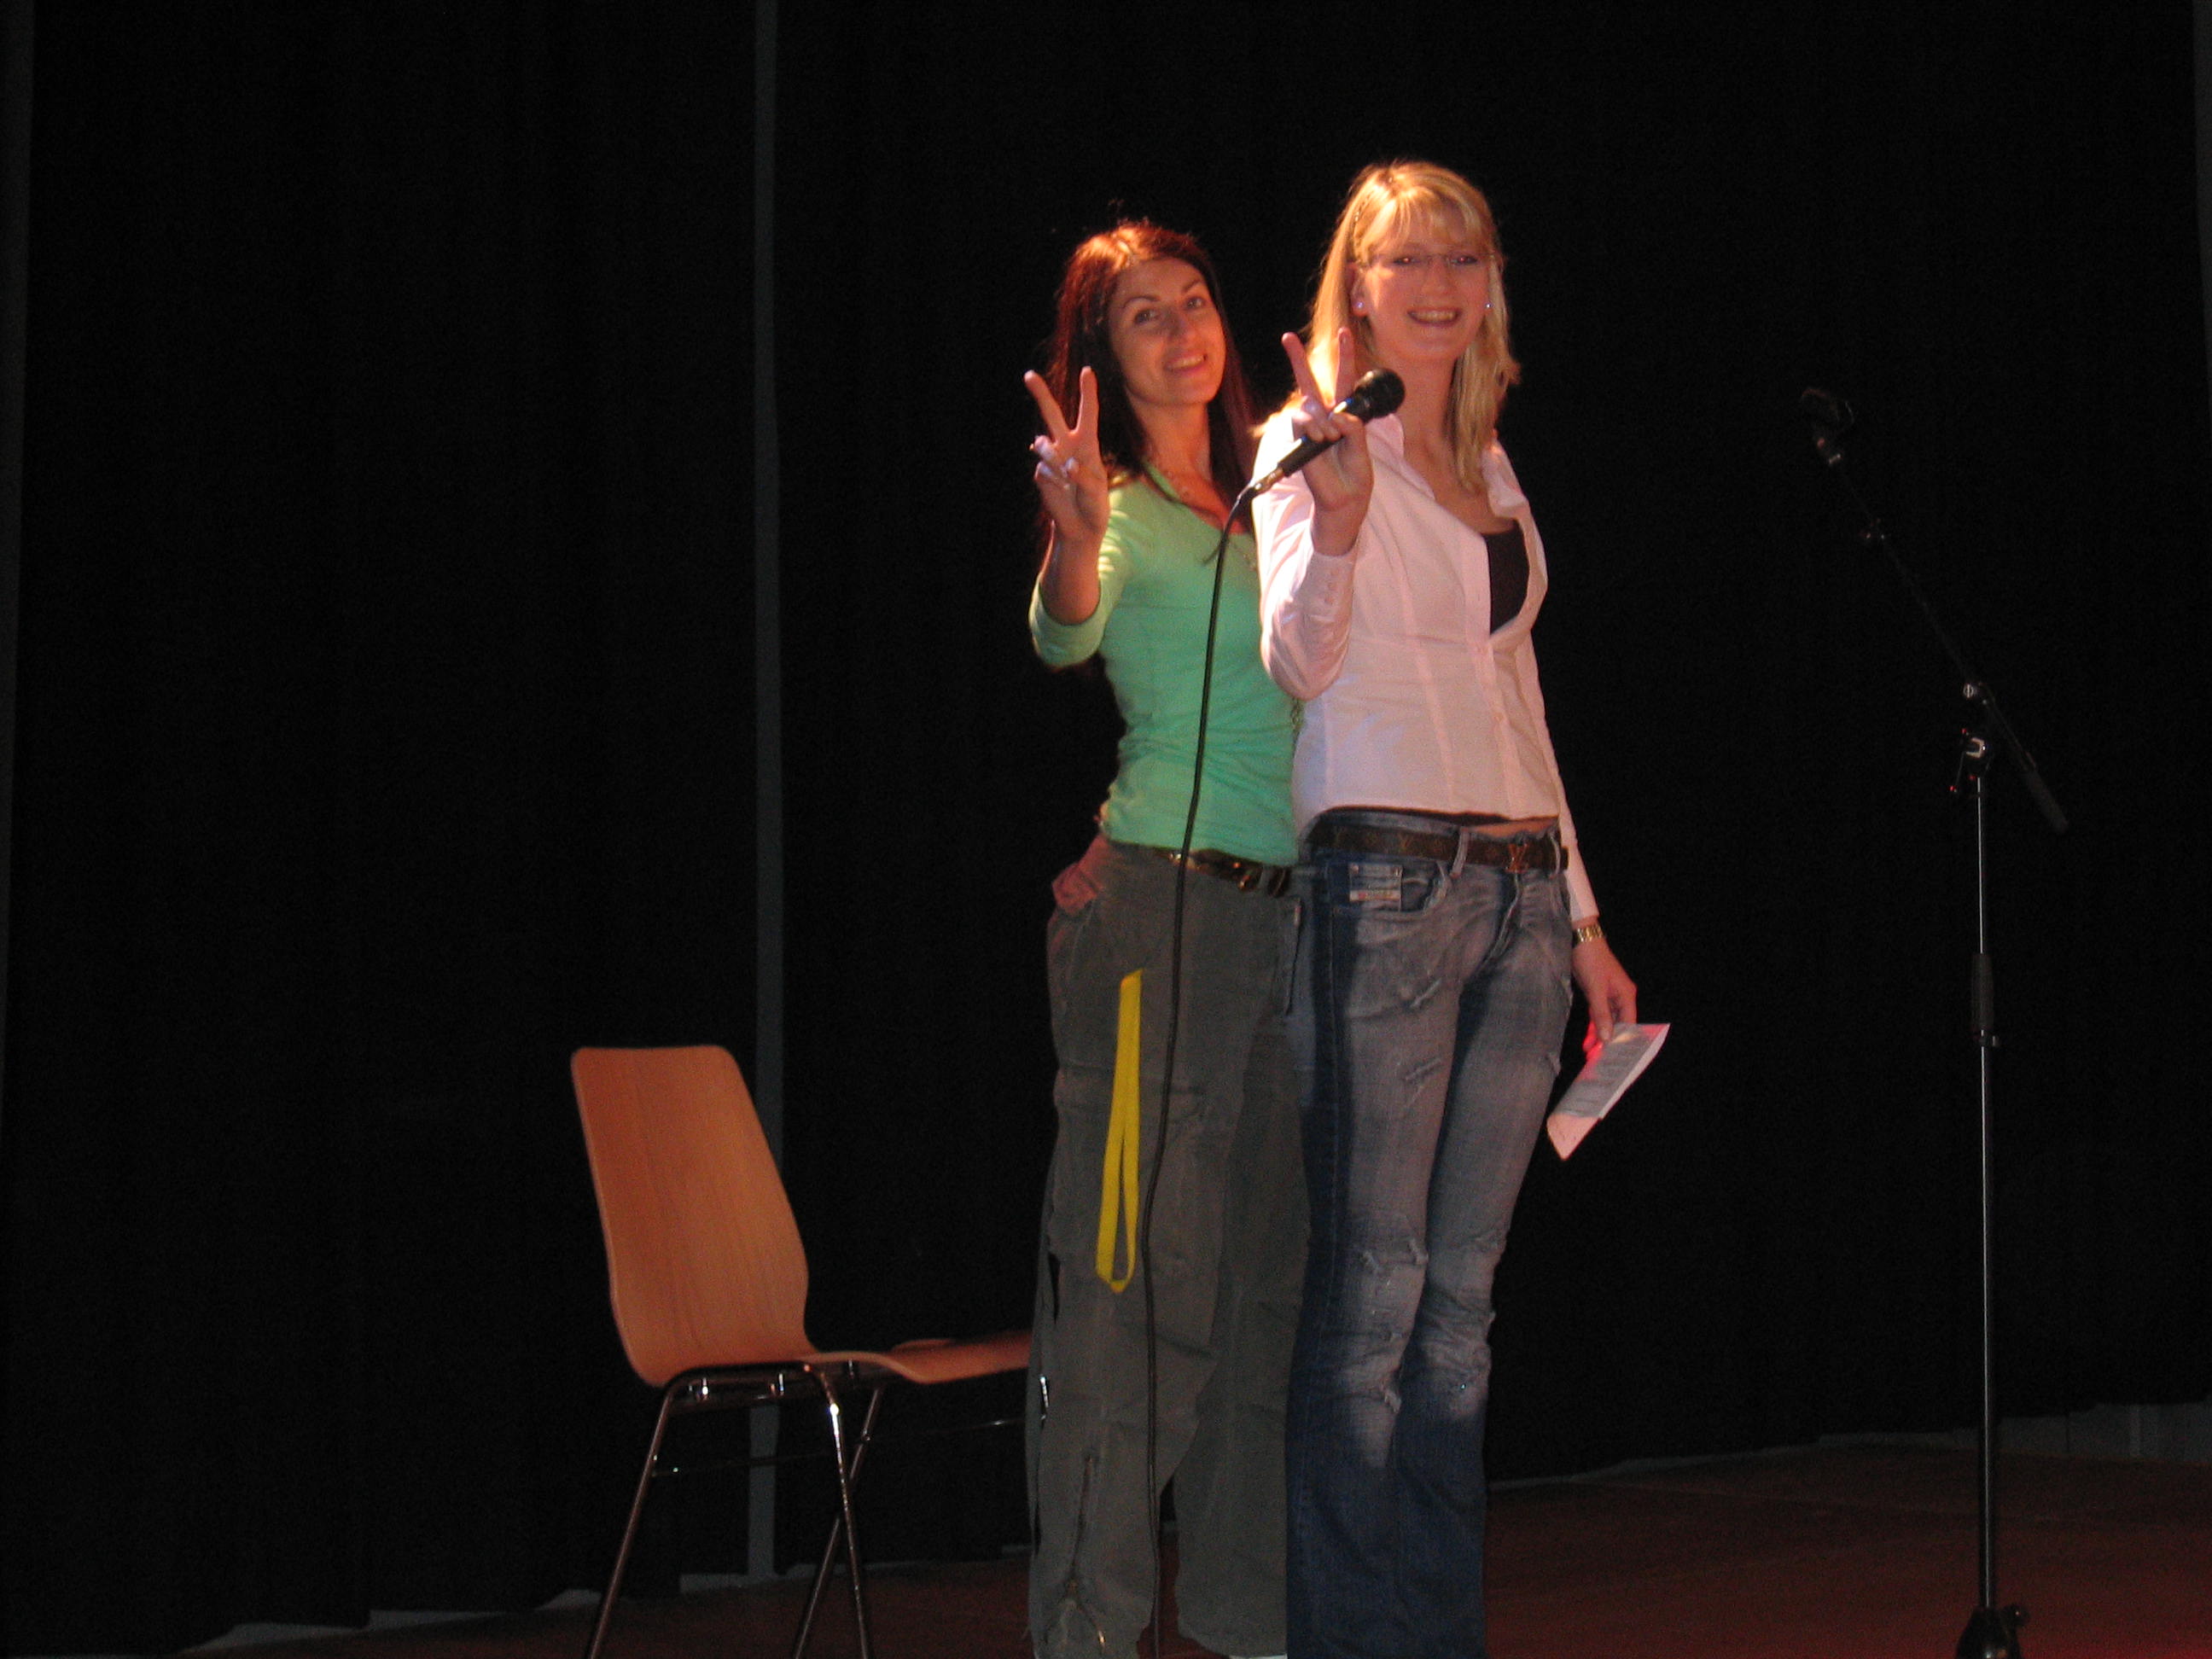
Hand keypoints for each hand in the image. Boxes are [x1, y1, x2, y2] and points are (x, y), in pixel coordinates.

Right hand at [1024, 367, 1108, 555]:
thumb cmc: (1095, 506)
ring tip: (1066, 477)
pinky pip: (1042, 470)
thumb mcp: (1096, 492)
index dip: (1087, 392)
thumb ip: (1084, 476)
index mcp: (1088, 444)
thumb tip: (1068, 465)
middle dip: (1040, 394)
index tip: (1087, 371)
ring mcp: (1052, 459)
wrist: (1079, 527)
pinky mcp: (1041, 473)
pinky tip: (1061, 491)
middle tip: (1028, 375)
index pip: (1088, 413)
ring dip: (1052, 459)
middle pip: (1052, 414)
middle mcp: (1068, 446)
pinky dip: (1053, 482)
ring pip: (1042, 444)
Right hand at [1280, 328, 1372, 540]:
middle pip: (1310, 382)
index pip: (1344, 380)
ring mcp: (1312, 428)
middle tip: (1286, 337)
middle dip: (1297, 359)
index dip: (1344, 356)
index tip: (1345, 332)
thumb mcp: (1363, 447)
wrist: (1345, 499)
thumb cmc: (1356, 475)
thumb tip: (1336, 415)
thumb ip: (1353, 427)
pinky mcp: (1301, 440)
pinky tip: (1322, 437)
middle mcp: (1326, 418)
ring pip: (1309, 403)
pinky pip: (1302, 420)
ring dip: (1322, 417)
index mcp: (1345, 415)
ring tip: (1331, 437)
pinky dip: (1314, 425)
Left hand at [1572, 935, 1636, 1045]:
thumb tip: (1607, 1038)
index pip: (1628, 1024)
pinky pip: (1597, 1014)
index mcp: (1626, 995)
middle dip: (1608, 1041)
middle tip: (1599, 1059)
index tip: (1614, 1056)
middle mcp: (1620, 997)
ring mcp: (1608, 995)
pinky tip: (1588, 1039)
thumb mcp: (1595, 990)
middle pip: (1617, 1024)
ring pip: (1606, 1021)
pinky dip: (1593, 1026)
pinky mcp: (1597, 994)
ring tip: (1590, 1053)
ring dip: (1599, 1035)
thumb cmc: (1591, 961)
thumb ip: (1601, 1014)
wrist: (1579, 940)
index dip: (1622, 1040)